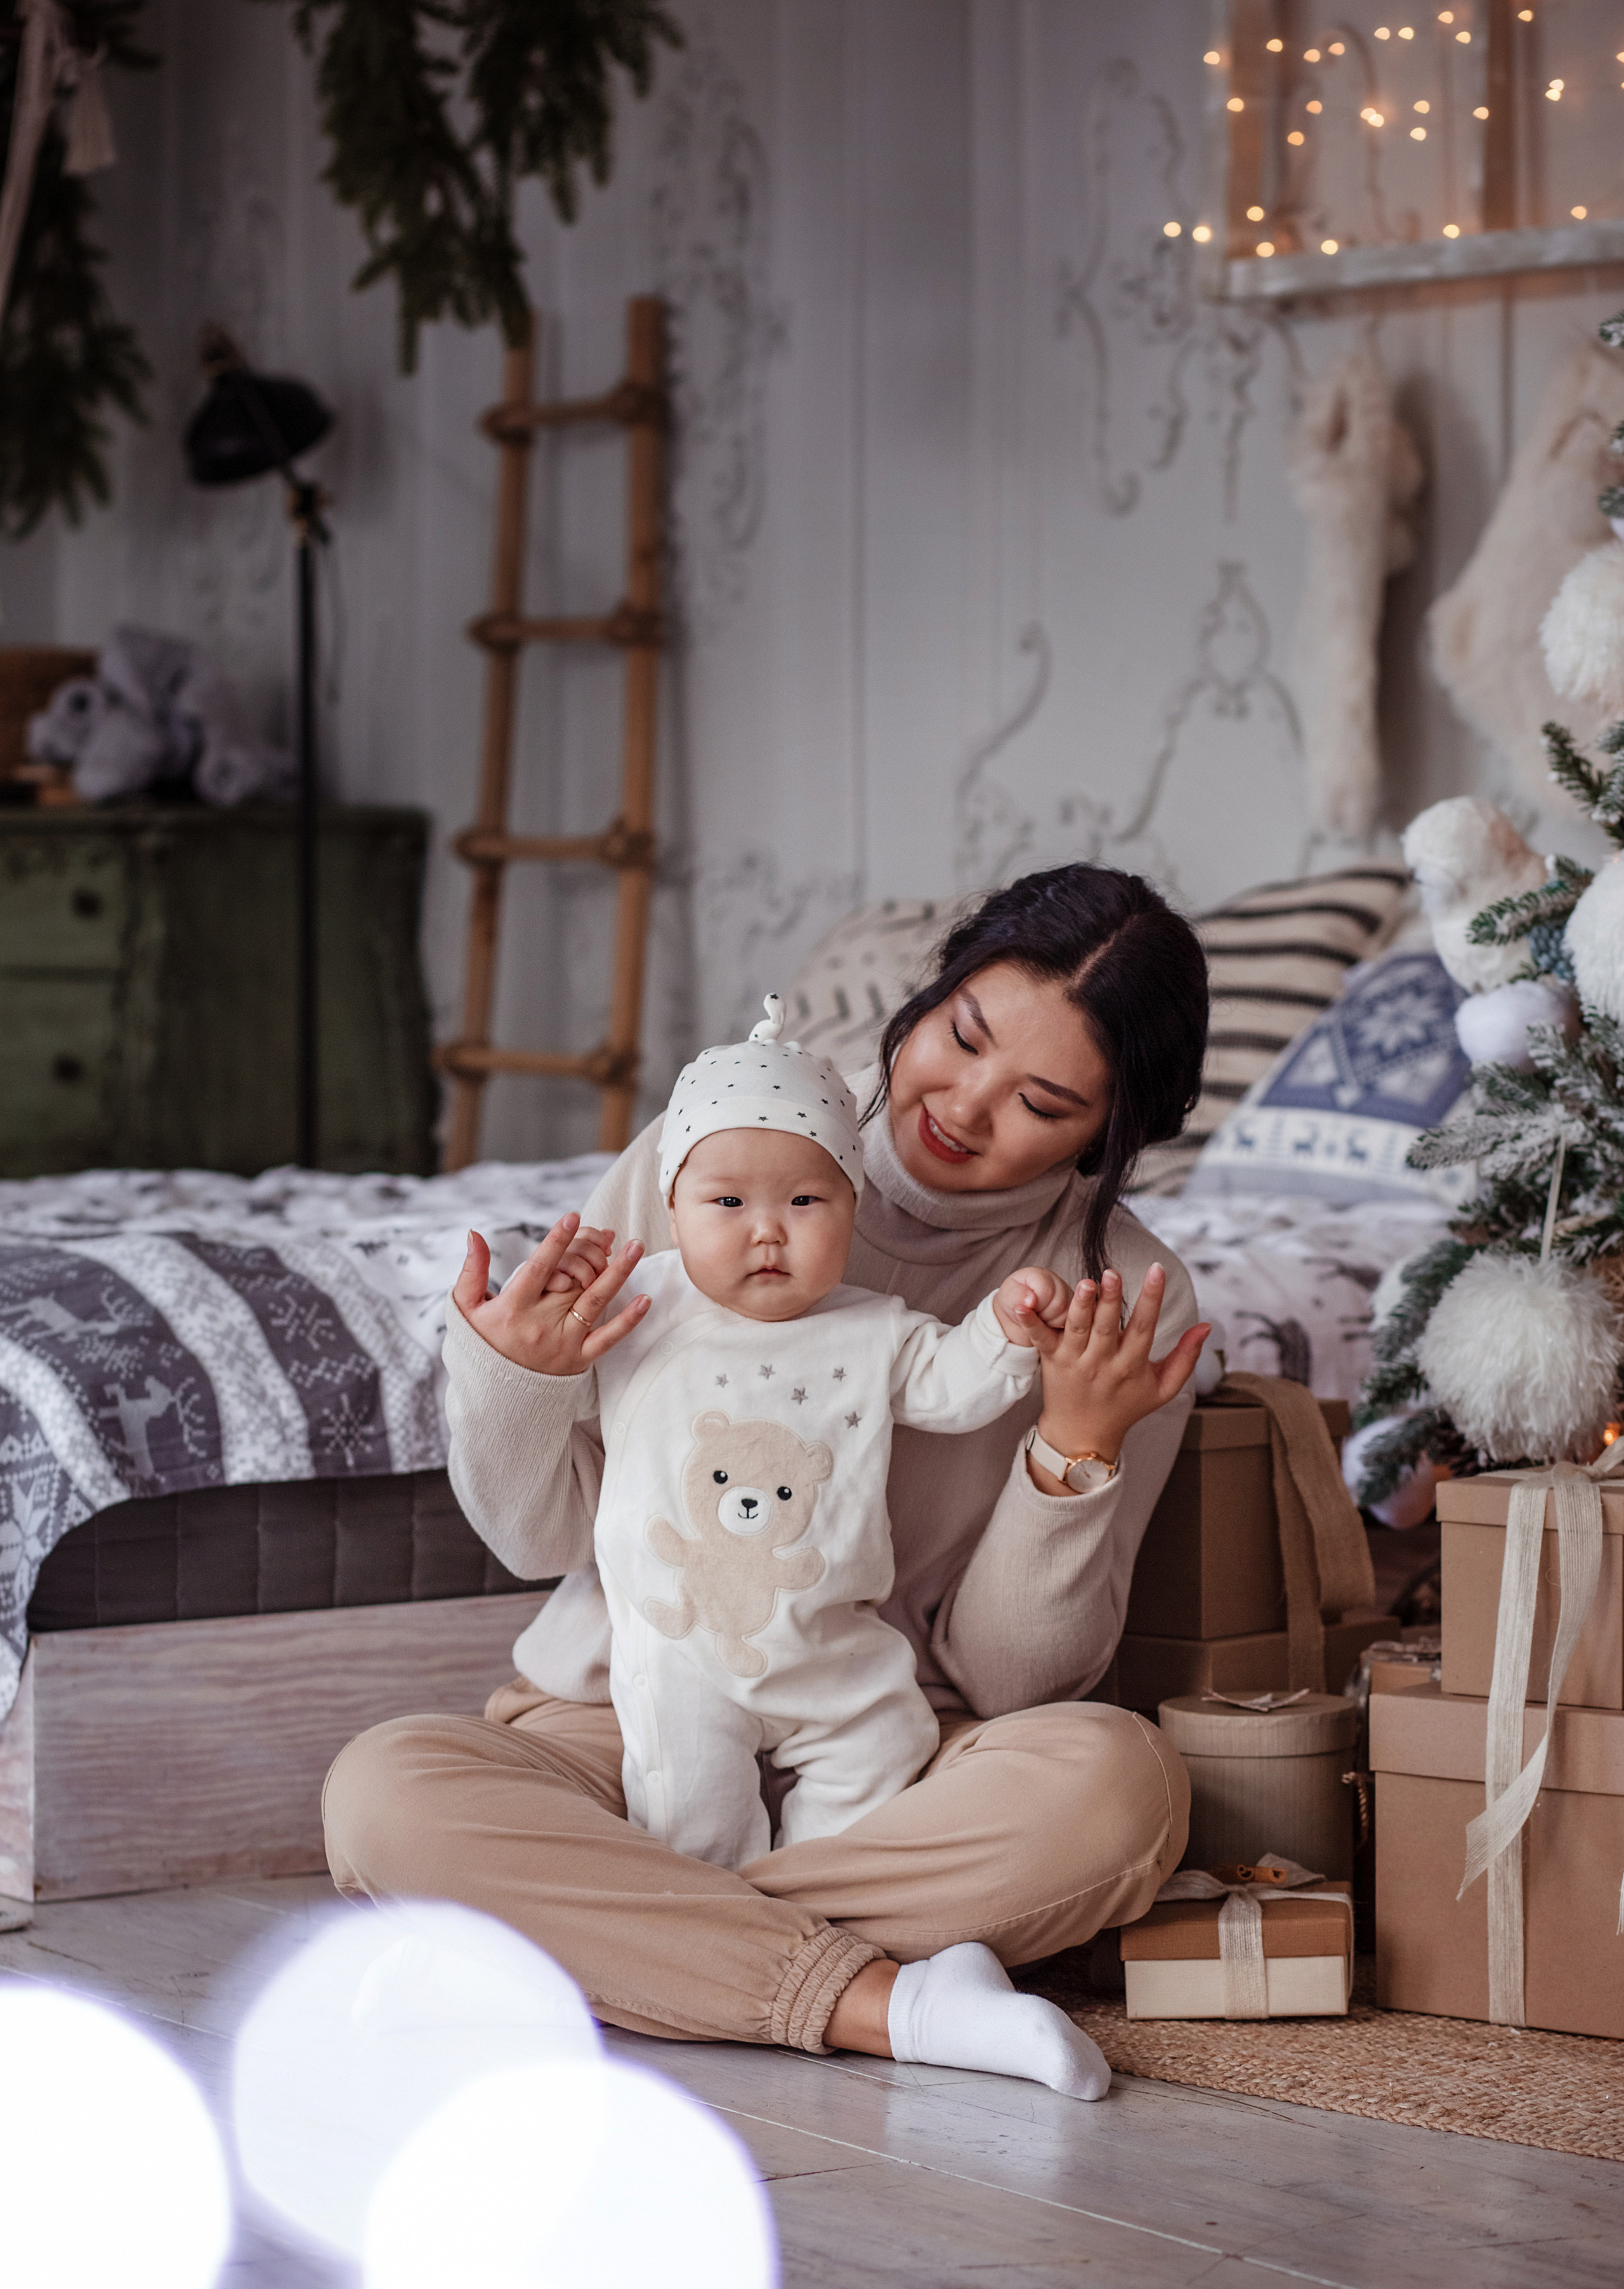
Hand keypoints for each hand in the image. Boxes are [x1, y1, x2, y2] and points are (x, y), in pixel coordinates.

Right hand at [452, 1216, 649, 1375]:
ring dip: (618, 1273)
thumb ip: (472, 1270)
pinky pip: (608, 1338)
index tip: (573, 1217)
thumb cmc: (480, 1344)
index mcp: (514, 1307)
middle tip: (608, 1233)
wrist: (493, 1397)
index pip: (538, 1268)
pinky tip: (645, 1299)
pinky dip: (628, 1320)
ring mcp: (563, 1342)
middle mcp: (541, 1324)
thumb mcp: (466, 1308)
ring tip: (635, 1247)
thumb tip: (475, 1234)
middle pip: (573, 1279)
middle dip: (592, 1251)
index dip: (557, 1242)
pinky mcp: (579, 1360)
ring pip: (595, 1301)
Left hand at [992, 1265, 1073, 1347]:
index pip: (1045, 1290)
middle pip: (1059, 1303)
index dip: (1035, 1304)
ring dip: (1051, 1321)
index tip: (1026, 1306)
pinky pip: (1074, 1322)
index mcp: (1040, 1275)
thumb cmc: (1013, 1301)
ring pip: (1068, 1314)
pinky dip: (1060, 1326)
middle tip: (1034, 1313)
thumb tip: (1031, 1300)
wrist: (1019, 1313)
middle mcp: (1058, 1282)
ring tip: (1040, 1317)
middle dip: (1043, 1314)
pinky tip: (1049, 1322)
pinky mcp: (1074, 1309)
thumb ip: (1017, 1295)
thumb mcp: (1008, 1297)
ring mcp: (1068, 1296)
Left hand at [1015, 1264, 1208, 1494]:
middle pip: (1108, 1327)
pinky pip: (1040, 1339)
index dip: (1152, 1299)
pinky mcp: (1052, 1361)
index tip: (1158, 1270)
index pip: (1144, 1328)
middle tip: (1113, 1273)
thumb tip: (1207, 1326)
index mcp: (1132, 1366)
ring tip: (1086, 1283)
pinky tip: (1023, 1301)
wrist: (1083, 1435)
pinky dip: (1031, 1321)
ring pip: (1078, 1329)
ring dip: (1081, 1306)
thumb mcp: (1163, 1388)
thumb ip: (1186, 1357)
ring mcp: (1076, 1362)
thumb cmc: (1127, 1406)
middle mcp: (1103, 1363)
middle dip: (1111, 1300)